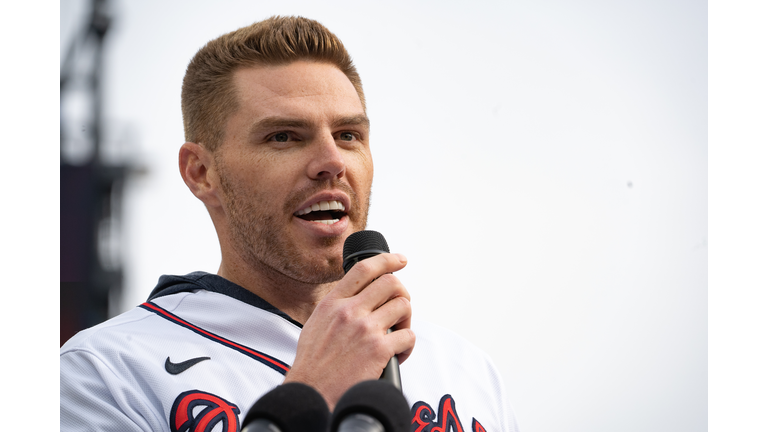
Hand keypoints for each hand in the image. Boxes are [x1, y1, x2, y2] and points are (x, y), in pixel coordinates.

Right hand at [283, 253, 414, 408]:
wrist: (311, 391)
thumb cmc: (314, 363)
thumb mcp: (317, 322)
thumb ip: (337, 306)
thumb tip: (358, 296)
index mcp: (333, 302)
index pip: (364, 269)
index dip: (386, 260)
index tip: (400, 260)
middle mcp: (349, 311)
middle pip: (390, 283)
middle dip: (401, 293)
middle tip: (399, 308)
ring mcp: (365, 328)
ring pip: (403, 306)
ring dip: (406, 320)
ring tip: (398, 333)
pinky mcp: (378, 349)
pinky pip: (408, 336)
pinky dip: (407, 346)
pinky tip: (397, 355)